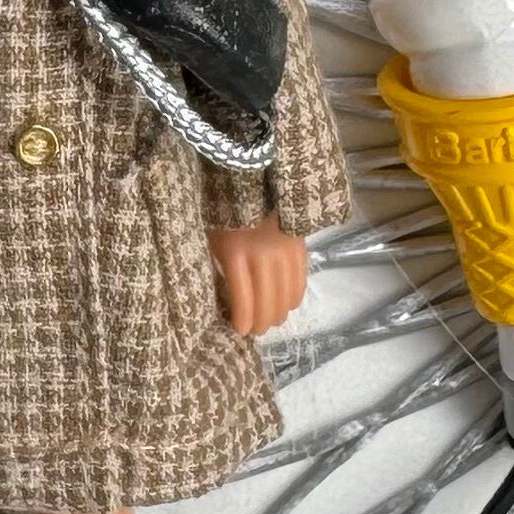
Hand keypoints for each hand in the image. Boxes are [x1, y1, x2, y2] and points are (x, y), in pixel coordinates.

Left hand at [209, 222, 309, 337]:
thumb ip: (218, 266)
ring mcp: (283, 250)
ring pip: (285, 294)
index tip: (241, 330)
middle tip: (257, 331)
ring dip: (279, 313)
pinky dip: (294, 297)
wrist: (253, 182)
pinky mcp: (299, 246)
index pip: (242, 296)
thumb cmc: (226, 215)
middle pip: (266, 300)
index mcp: (234, 252)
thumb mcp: (213, 239)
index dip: (243, 319)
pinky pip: (300, 280)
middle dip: (261, 322)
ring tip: (272, 321)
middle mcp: (261, 254)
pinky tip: (287, 305)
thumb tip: (222, 299)